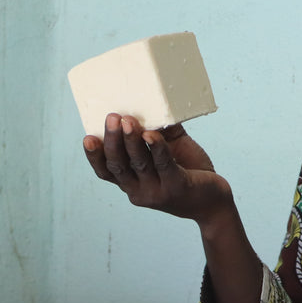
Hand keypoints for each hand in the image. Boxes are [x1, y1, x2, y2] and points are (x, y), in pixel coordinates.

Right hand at [82, 113, 232, 223]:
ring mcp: (157, 191)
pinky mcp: (177, 187)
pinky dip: (157, 149)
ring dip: (131, 141)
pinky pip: (164, 165)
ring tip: (128, 120)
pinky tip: (152, 135)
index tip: (87, 138)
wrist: (214, 201)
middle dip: (112, 141)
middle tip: (111, 118)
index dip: (94, 156)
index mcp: (131, 182)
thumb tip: (154, 102)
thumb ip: (160, 131)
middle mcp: (139, 191)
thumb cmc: (188, 172)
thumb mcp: (170, 150)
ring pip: (138, 164)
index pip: (105, 172)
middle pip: (118, 166)